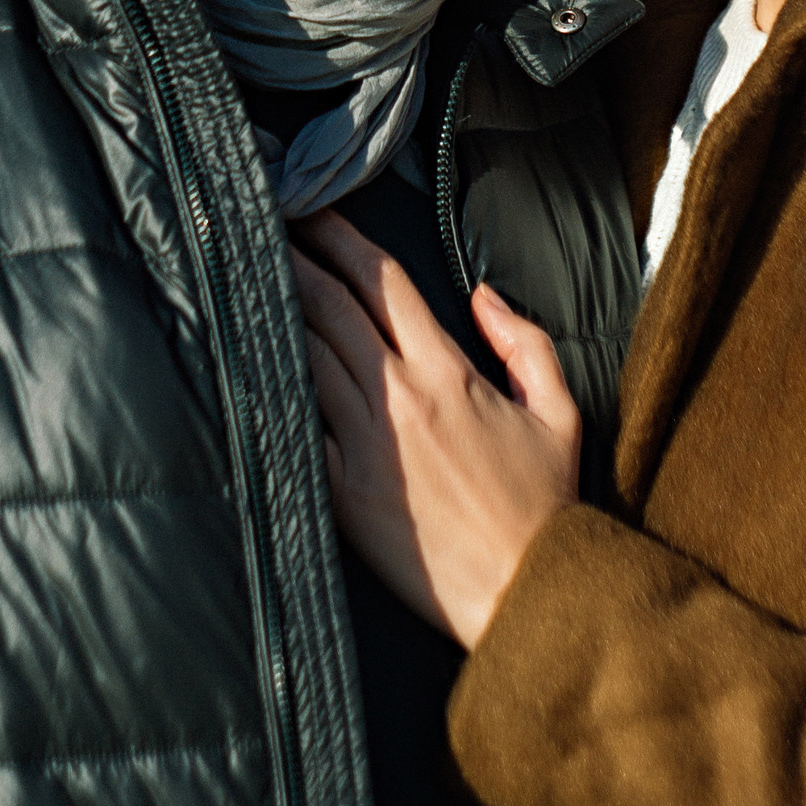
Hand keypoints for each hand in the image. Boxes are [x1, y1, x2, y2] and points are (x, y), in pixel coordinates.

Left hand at [289, 209, 581, 648]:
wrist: (526, 592)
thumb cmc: (544, 507)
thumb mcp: (559, 410)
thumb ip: (525, 341)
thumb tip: (482, 295)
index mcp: (448, 372)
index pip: (384, 284)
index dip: (344, 240)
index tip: (315, 214)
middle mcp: (399, 398)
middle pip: (332, 307)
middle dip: (296, 259)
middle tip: (264, 227)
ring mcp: (364, 444)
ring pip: (306, 356)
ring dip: (275, 311)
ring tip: (246, 279)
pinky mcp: (342, 492)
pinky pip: (297, 426)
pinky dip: (272, 389)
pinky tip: (248, 363)